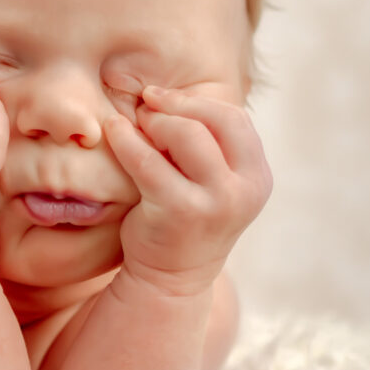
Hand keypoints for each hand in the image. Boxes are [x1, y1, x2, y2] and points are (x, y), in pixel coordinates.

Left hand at [104, 86, 271, 295]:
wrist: (170, 276)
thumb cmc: (184, 214)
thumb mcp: (209, 180)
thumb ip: (203, 143)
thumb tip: (161, 93)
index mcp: (257, 176)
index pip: (235, 118)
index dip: (195, 102)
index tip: (161, 98)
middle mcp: (245, 189)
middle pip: (215, 121)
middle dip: (175, 106)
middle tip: (145, 105)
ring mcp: (217, 202)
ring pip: (187, 135)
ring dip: (155, 121)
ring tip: (134, 122)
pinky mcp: (180, 211)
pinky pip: (148, 161)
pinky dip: (126, 139)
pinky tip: (112, 129)